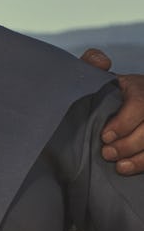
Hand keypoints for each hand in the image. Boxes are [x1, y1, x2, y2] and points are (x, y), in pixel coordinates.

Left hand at [80, 50, 143, 175]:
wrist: (108, 109)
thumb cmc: (103, 94)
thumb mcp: (96, 77)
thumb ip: (91, 65)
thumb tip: (102, 62)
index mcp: (138, 87)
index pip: (140, 103)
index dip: (124, 122)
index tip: (104, 135)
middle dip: (129, 143)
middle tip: (107, 152)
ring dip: (138, 157)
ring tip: (117, 164)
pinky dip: (141, 163)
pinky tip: (126, 168)